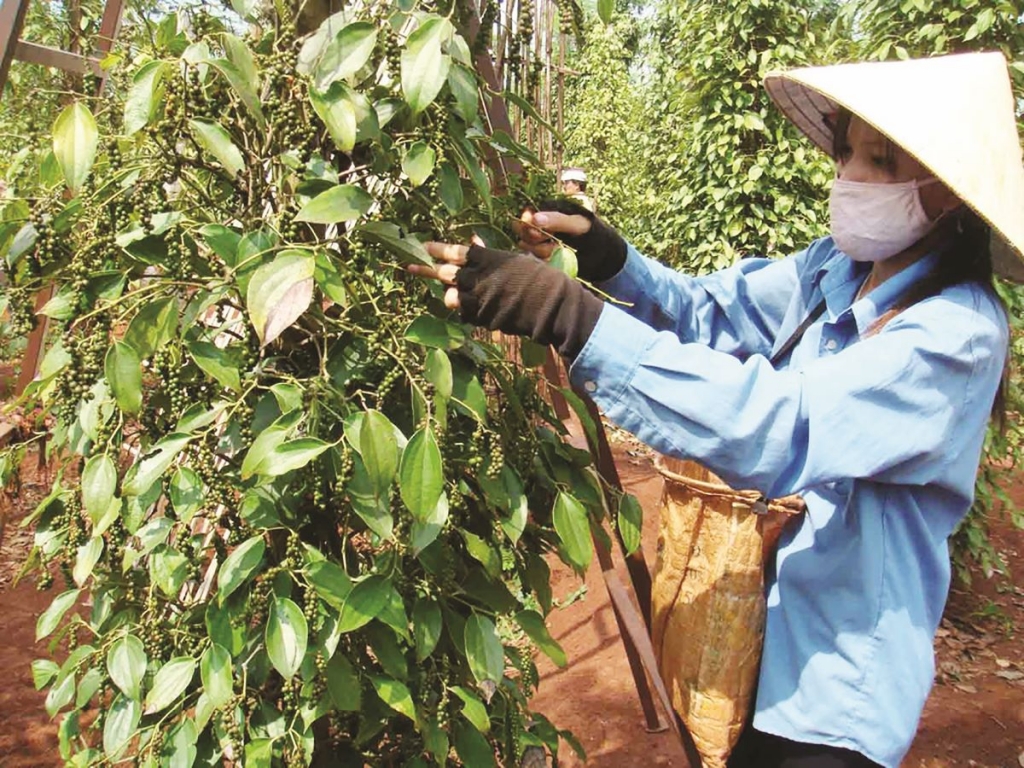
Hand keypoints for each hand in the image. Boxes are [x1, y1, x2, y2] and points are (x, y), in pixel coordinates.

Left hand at [408, 240, 603, 359]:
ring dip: (449, 293)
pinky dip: (465, 310)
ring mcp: (480, 299)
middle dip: (427, 269)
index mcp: (489, 259)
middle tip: (411, 266)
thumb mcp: (514, 259)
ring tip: (451, 292)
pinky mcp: (483, 317)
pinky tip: (471, 308)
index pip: (456, 252)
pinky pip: (465, 314)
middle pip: (446, 273)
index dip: (438, 249)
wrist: (552, 306)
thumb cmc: (539, 279)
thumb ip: (489, 254)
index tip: (424, 246)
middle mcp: (480, 278)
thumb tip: (472, 239)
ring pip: (451, 296)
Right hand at [515, 198, 627, 281]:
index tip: (537, 233)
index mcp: (547, 211)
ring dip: (542, 251)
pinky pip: (534, 259)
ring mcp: (540, 241)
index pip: (525, 217)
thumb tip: (535, 219)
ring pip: (527, 247)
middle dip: (536, 241)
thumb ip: (557, 220)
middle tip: (553, 242)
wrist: (602, 254)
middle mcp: (540, 225)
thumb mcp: (577, 224)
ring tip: (559, 250)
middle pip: (523, 233)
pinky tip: (556, 258)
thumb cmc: (592, 233)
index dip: (527, 226)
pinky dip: (544, 260)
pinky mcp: (543, 256)